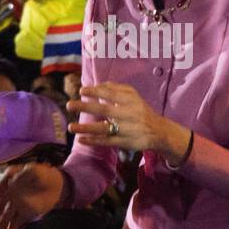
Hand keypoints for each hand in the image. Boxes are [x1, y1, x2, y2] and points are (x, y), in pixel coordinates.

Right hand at [0, 162, 63, 228]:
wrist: (58, 185)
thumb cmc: (44, 174)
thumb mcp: (33, 170)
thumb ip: (22, 175)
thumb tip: (12, 182)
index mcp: (10, 182)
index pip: (0, 189)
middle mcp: (10, 195)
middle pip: (0, 205)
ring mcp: (17, 206)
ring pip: (5, 216)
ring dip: (0, 224)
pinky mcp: (25, 215)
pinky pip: (16, 223)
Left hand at [67, 82, 186, 158]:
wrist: (159, 131)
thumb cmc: (141, 111)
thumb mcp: (133, 96)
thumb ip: (116, 89)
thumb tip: (96, 85)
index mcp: (131, 100)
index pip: (111, 94)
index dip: (95, 92)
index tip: (82, 91)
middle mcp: (129, 114)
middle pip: (105, 110)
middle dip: (85, 107)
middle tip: (69, 105)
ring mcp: (127, 129)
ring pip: (104, 129)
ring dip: (86, 128)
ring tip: (71, 127)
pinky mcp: (125, 143)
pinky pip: (107, 142)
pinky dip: (94, 141)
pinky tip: (81, 140)